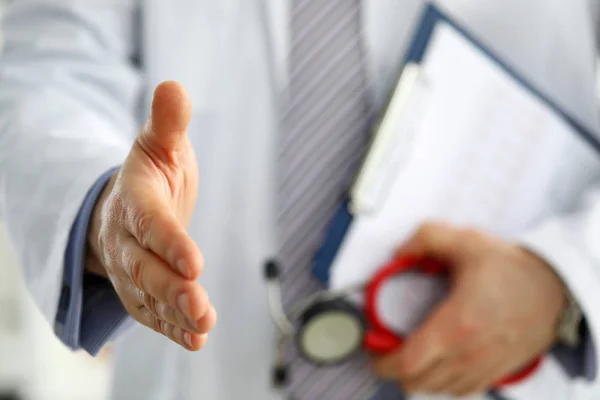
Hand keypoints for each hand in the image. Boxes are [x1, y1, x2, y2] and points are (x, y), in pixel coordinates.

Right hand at [86, 81, 215, 350]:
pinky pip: (153, 311)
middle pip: (145, 266)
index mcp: (134, 199)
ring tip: (203, 326)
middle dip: (171, 287)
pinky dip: (172, 326)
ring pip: (149, 294)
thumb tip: (174, 86)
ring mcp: (132, 268)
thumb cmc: (152, 174)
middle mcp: (128, 238)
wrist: (127, 206)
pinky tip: (196, 337)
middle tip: (199, 304)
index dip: (169, 241)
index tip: (194, 261)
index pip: (150, 222)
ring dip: (175, 313)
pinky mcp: (142, 289)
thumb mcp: (160, 144)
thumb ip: (168, 123)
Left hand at [371, 222, 566, 396]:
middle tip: (388, 348)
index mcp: (456, 325)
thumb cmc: (512, 269)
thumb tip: (400, 252)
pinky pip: (462, 390)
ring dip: (419, 376)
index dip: (383, 361)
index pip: (408, 362)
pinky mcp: (498, 372)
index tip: (374, 348)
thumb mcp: (466, 242)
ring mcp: (485, 367)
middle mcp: (470, 353)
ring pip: (439, 389)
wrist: (555, 288)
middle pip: (418, 382)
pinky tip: (440, 363)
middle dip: (396, 368)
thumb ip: (425, 239)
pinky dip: (444, 382)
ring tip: (411, 354)